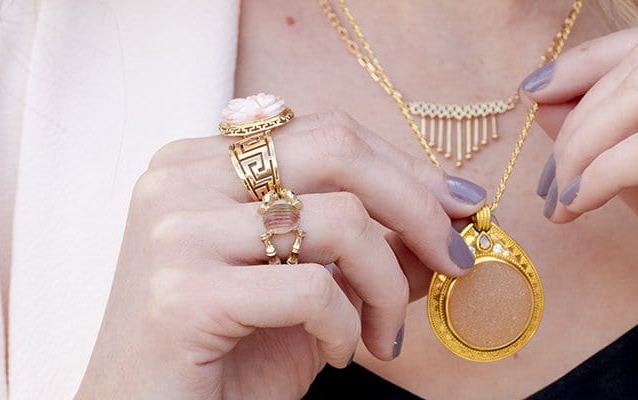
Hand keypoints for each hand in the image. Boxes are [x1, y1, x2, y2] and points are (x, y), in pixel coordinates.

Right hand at [76, 112, 483, 398]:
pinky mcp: (181, 293)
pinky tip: (338, 355)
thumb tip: (451, 218)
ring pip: (340, 221)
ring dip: (385, 288)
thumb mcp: (315, 293)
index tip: (462, 208)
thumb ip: (370, 250)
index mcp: (205, 163)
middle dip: (418, 209)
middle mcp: (181, 180)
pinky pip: (312, 289)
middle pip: (339, 152)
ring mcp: (175, 232)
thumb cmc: (230, 361)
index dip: (409, 169)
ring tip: (379, 336)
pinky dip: (346, 327)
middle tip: (455, 262)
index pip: (331, 135)